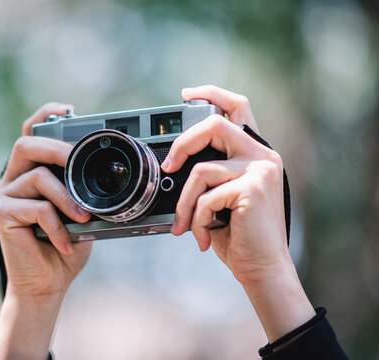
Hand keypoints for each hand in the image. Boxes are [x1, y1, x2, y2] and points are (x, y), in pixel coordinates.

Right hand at [0, 103, 91, 358]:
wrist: (45, 285)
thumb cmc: (64, 247)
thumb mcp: (80, 212)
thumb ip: (84, 190)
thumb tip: (115, 174)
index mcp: (29, 172)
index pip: (31, 133)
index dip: (46, 116)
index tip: (68, 110)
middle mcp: (11, 179)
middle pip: (26, 144)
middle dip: (57, 149)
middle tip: (78, 162)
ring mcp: (2, 196)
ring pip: (37, 177)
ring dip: (67, 197)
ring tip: (83, 218)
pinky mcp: (1, 215)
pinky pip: (36, 208)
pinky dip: (58, 225)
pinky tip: (67, 243)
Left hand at [165, 85, 313, 341]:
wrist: (261, 267)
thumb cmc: (238, 234)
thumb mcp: (221, 196)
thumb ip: (209, 173)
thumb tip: (171, 163)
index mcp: (255, 152)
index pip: (237, 106)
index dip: (211, 94)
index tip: (186, 95)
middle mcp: (262, 155)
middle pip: (213, 125)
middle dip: (182, 144)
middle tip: (168, 167)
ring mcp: (260, 170)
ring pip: (201, 170)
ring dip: (184, 203)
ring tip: (184, 225)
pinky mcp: (253, 189)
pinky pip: (205, 197)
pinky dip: (195, 220)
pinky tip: (203, 237)